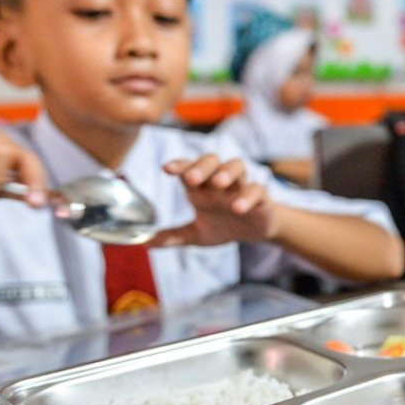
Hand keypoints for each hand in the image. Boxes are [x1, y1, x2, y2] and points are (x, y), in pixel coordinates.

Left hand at [146, 155, 276, 246]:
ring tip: (219, 184)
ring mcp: (241, 187)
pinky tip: (238, 208)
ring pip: (236, 166)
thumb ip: (172, 237)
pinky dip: (248, 196)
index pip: (189, 168)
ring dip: (226, 172)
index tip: (166, 169)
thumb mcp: (196, 234)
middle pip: (211, 161)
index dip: (179, 165)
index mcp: (202, 186)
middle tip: (191, 178)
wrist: (255, 231)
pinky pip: (256, 190)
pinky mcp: (260, 197)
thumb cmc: (224, 226)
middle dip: (201, 167)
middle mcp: (220, 181)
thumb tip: (143, 243)